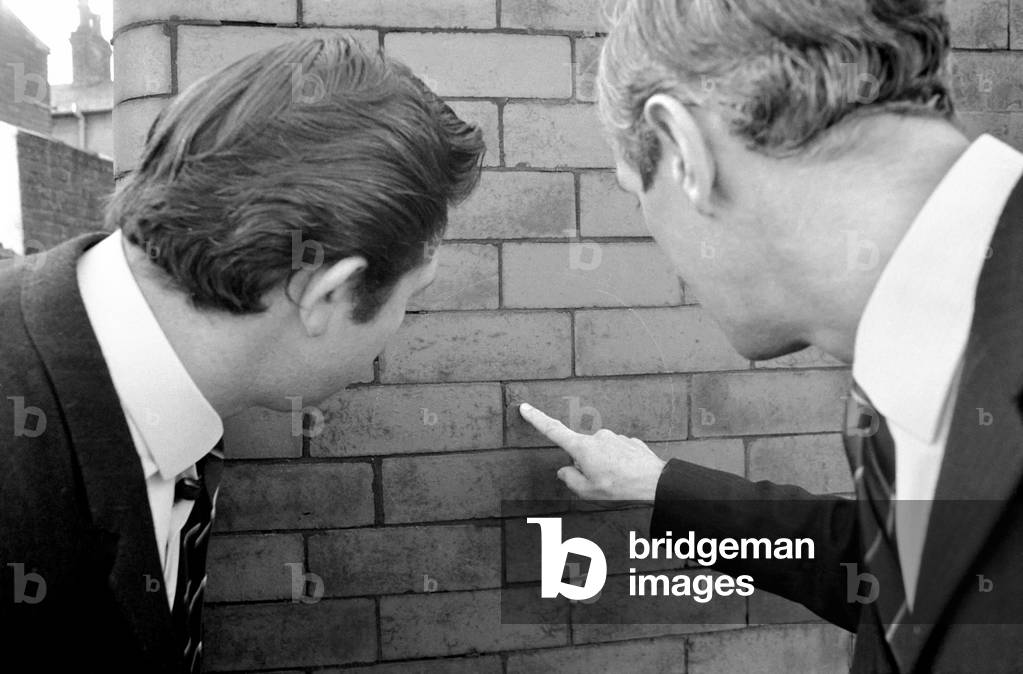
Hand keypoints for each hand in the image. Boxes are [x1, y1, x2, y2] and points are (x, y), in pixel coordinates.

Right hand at [519, 402, 666, 500]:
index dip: (537, 419)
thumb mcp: (588, 491)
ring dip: (604, 465)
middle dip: (585, 465)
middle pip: (580, 450)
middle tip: (600, 482)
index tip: (525, 407)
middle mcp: (597, 436)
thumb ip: (570, 479)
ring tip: (617, 481)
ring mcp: (614, 436)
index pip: (553, 430)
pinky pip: (616, 453)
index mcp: (582, 447)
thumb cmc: (620, 487)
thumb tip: (565, 470)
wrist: (655, 481)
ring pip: (600, 452)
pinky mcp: (628, 441)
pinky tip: (627, 475)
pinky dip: (617, 464)